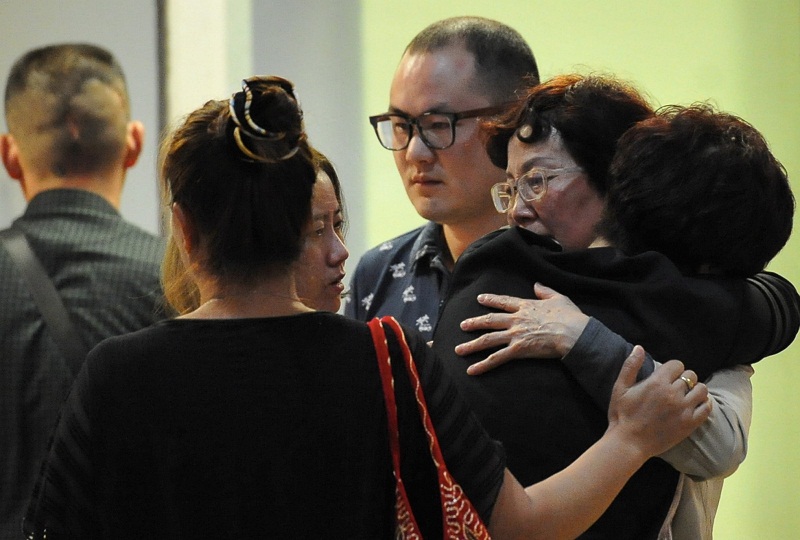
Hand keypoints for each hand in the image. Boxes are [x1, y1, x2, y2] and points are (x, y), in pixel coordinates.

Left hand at [456, 283, 590, 374]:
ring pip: (488, 339)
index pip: (504, 302)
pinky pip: (497, 358)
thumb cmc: (569, 316)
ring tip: (458, 350)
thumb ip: (545, 291)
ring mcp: (515, 334)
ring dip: (471, 345)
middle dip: (474, 323)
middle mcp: (516, 319)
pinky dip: (483, 365)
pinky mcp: (518, 349)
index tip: (480, 298)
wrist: (573, 332)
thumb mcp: (558, 298)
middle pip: (490, 320)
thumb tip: (537, 285)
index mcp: (525, 306)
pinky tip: (471, 370)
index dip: (491, 300)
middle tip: (462, 325)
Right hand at [608, 346, 710, 458]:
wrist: (628, 443)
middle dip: (684, 378)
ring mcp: (683, 409)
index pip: (677, 365)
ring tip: (687, 395)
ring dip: (696, 390)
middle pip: (691, 376)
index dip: (673, 368)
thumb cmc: (622, 415)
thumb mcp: (620, 388)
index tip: (668, 375)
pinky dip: (704, 404)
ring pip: (702, 390)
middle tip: (676, 386)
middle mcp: (673, 394)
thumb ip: (631, 366)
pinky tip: (695, 405)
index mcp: (657, 383)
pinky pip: (706, 408)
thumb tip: (639, 347)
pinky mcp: (689, 424)